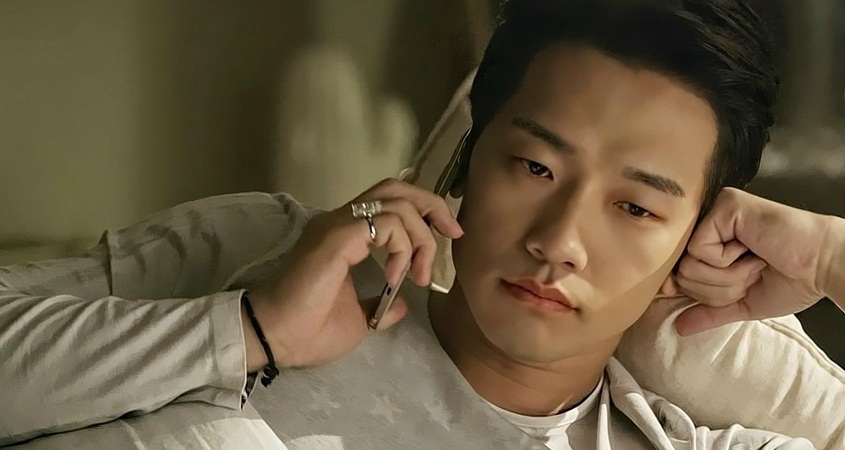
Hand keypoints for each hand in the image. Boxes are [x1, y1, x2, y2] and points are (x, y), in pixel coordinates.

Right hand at [245, 179, 462, 368]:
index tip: (449, 236)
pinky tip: (397, 276)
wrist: (277, 339)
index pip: (390, 201)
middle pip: (397, 188)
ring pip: (397, 204)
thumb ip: (380, 306)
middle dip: (433, 205)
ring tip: (418, 276)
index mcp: (344, 235)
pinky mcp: (338, 236)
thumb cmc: (310, 331)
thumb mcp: (359, 319)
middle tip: (453, 233)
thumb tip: (402, 304)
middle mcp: (340, 221)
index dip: (425, 211)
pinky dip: (403, 247)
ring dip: (421, 238)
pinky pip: (386, 223)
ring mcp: (337, 225)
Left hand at [667, 188, 839, 335]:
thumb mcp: (744, 302)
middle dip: (720, 288)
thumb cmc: (792, 280)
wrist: (823, 267)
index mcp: (714, 241)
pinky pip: (699, 249)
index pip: (682, 275)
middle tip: (753, 272)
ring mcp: (715, 211)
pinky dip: (728, 262)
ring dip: (727, 276)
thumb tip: (679, 326)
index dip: (701, 293)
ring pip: (688, 264)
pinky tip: (752, 249)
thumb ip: (710, 311)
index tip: (738, 288)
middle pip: (683, 273)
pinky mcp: (723, 206)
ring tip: (754, 261)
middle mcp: (710, 222)